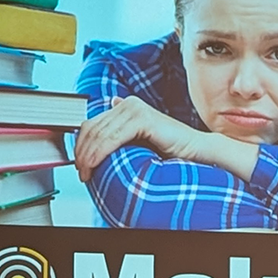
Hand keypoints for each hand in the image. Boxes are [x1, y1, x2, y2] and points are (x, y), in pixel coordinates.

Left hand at [75, 96, 209, 181]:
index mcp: (125, 107)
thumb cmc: (172, 150)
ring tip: (86, 173)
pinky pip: (112, 137)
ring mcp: (135, 109)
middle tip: (81, 173)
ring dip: (88, 155)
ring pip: (99, 133)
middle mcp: (128, 104)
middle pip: (92, 128)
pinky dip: (100, 152)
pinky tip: (95, 164)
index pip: (92, 124)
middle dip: (81, 152)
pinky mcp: (142, 118)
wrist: (197, 151)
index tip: (79, 166)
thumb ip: (121, 135)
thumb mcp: (139, 142)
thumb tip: (104, 132)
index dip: (81, 145)